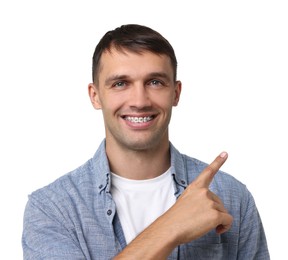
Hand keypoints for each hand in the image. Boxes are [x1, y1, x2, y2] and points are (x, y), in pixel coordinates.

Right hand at [114, 152, 232, 258]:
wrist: (170, 228)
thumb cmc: (176, 219)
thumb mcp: (186, 202)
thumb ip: (200, 199)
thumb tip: (215, 208)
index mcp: (195, 187)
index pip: (208, 172)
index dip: (217, 162)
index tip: (225, 153)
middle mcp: (203, 192)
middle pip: (219, 202)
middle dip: (214, 212)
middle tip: (200, 220)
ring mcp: (210, 202)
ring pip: (223, 212)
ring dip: (218, 220)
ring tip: (203, 225)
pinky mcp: (215, 214)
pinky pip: (228, 220)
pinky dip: (225, 226)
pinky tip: (216, 230)